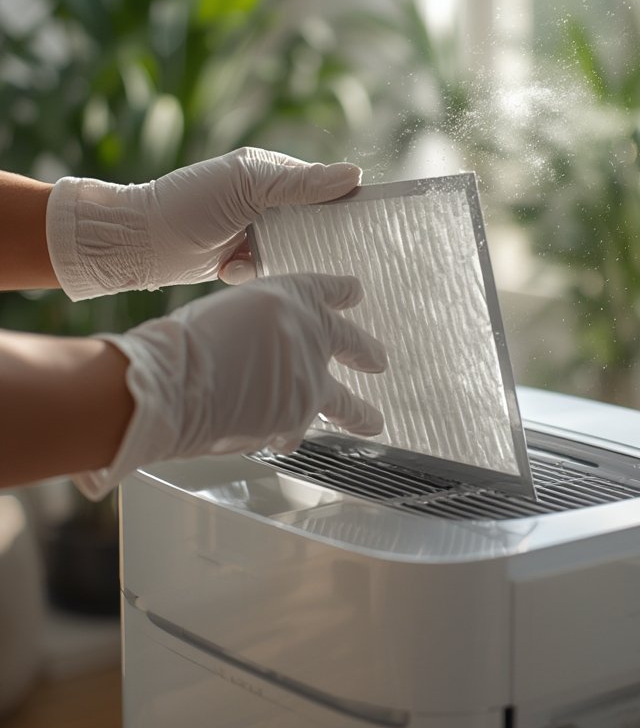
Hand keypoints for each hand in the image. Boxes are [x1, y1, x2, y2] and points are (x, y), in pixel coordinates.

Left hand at [46, 148, 360, 299]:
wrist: (139, 243)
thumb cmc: (190, 203)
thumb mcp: (249, 186)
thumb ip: (302, 184)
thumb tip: (356, 175)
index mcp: (269, 172)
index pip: (322, 185)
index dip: (343, 202)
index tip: (363, 225)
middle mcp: (264, 200)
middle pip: (312, 221)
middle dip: (314, 239)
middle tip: (320, 254)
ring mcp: (252, 231)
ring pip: (292, 251)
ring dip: (278, 259)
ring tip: (256, 258)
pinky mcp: (239, 260)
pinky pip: (267, 271)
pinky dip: (250, 273)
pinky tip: (227, 270)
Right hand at [76, 273, 386, 498]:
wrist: (172, 385)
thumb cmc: (183, 344)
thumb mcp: (228, 312)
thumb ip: (260, 327)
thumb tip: (269, 350)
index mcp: (290, 297)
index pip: (329, 289)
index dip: (343, 291)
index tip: (356, 292)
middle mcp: (309, 334)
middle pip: (351, 342)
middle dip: (366, 352)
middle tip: (379, 360)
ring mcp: (308, 379)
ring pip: (343, 401)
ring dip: (359, 413)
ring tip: (372, 421)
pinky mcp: (297, 419)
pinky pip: (297, 429)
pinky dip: (286, 433)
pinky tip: (280, 437)